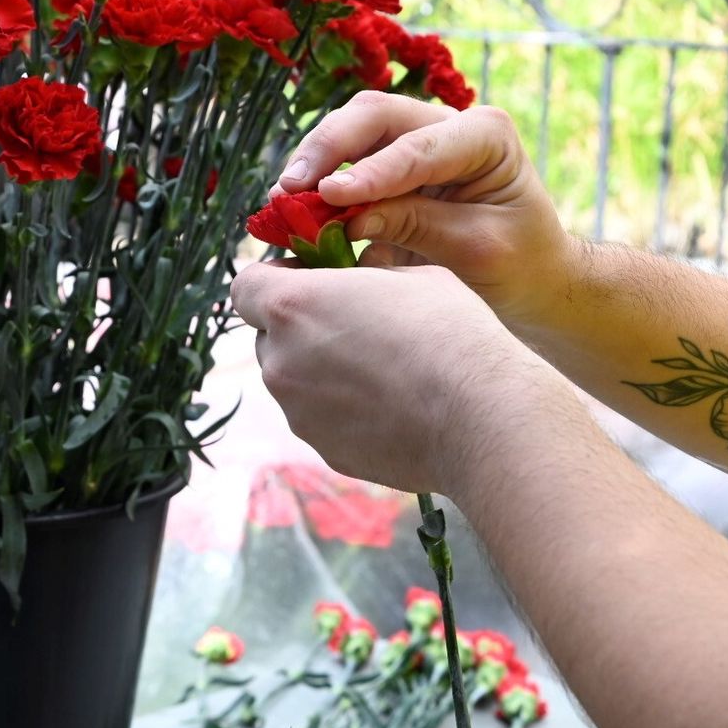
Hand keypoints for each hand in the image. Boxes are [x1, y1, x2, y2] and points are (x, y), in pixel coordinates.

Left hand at [229, 260, 565, 494]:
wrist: (481, 414)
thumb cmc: (449, 333)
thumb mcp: (410, 275)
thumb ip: (364, 278)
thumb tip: (360, 284)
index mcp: (293, 307)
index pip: (246, 286)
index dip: (275, 279)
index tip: (312, 279)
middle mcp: (282, 363)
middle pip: (270, 338)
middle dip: (301, 328)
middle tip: (354, 323)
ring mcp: (300, 414)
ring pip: (295, 382)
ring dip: (323, 371)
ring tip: (383, 369)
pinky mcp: (326, 451)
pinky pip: (323, 420)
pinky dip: (346, 410)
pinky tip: (393, 404)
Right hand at [273, 90, 572, 328]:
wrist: (533, 279)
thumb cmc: (521, 263)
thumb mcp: (477, 250)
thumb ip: (417, 227)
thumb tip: (348, 218)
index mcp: (486, 134)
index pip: (419, 147)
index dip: (371, 171)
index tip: (330, 194)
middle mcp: (448, 124)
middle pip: (375, 116)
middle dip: (328, 148)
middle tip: (290, 188)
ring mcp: (416, 141)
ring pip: (352, 132)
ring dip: (315, 164)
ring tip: (283, 202)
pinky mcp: (390, 169)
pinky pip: (345, 167)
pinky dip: (319, 190)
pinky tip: (293, 218)